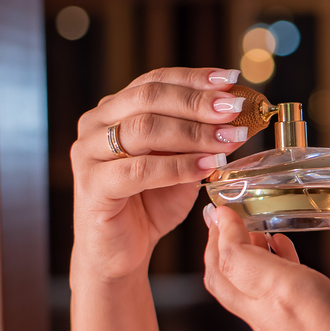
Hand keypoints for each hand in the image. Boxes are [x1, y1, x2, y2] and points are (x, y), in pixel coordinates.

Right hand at [70, 67, 250, 280]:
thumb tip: (240, 120)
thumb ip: (203, 141)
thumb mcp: (184, 164)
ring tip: (229, 140)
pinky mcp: (91, 186)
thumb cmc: (151, 203)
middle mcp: (96, 124)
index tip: (231, 80)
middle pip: (149, 97)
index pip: (155, 80)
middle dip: (197, 102)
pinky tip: (208, 167)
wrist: (122, 252)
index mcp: (115, 110)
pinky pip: (139, 169)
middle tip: (234, 110)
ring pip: (144, 129)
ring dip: (194, 133)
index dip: (195, 78)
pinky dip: (179, 166)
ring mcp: (88, 154)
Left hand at [202, 189, 329, 330]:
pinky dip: (258, 286)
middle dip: (217, 244)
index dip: (224, 228)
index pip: (233, 255)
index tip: (225, 206)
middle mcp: (269, 319)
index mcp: (287, 295)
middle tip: (228, 218)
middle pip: (221, 277)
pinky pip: (257, 313)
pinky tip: (286, 269)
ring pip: (235, 297)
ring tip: (257, 236)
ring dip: (236, 265)